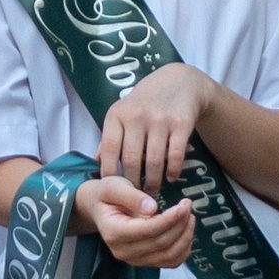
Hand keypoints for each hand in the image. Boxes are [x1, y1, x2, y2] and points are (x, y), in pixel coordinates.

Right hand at [71, 175, 195, 271]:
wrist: (101, 208)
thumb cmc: (107, 196)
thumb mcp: (113, 187)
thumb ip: (131, 196)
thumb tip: (151, 208)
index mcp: (113, 232)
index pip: (148, 230)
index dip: (170, 218)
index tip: (183, 205)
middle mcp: (122, 251)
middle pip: (161, 243)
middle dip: (180, 223)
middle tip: (187, 205)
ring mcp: (134, 259)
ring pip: (169, 255)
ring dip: (185, 236)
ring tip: (189, 216)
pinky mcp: (145, 261)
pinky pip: (171, 262)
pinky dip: (184, 248)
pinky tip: (185, 231)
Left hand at [98, 66, 212, 194]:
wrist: (179, 82)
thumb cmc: (145, 102)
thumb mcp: (122, 113)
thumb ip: (110, 138)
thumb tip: (97, 164)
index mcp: (117, 115)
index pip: (110, 150)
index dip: (111, 173)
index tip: (115, 188)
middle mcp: (137, 116)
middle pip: (132, 160)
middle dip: (134, 183)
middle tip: (136, 196)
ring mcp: (160, 119)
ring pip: (154, 161)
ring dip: (154, 181)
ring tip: (153, 191)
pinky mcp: (182, 123)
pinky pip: (175, 155)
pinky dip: (173, 171)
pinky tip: (171, 177)